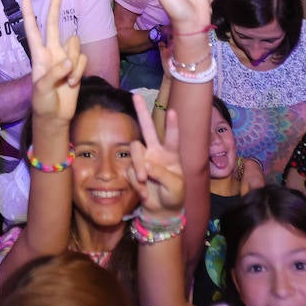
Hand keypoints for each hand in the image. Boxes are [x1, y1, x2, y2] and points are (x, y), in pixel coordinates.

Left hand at [24, 0, 88, 124]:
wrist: (56, 117)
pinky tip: (73, 84)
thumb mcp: (42, 89)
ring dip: (74, 62)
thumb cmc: (42, 103)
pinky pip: (82, 59)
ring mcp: (65, 58)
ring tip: (67, 81)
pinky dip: (79, 71)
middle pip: (53, 25)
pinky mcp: (77, 66)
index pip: (32, 31)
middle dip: (54, 7)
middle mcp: (51, 53)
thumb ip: (54, 73)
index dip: (28, 15)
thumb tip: (69, 61)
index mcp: (38, 55)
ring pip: (74, 44)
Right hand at [125, 93, 184, 217]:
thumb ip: (162, 174)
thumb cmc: (174, 195)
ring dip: (137, 164)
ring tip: (143, 180)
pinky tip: (144, 191)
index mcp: (171, 153)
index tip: (172, 111)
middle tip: (136, 95)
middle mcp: (156, 152)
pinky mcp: (133, 170)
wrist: (162, 211)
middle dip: (141, 111)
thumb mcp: (175, 186)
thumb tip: (145, 165)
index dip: (172, 125)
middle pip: (147, 128)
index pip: (172, 136)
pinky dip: (136, 182)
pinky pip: (129, 169)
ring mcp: (143, 160)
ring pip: (135, 150)